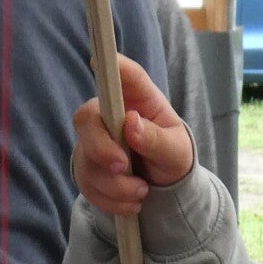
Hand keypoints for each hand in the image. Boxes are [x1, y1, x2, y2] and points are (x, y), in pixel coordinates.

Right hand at [72, 56, 194, 214]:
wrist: (162, 187)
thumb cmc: (172, 156)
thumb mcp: (177, 151)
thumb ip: (157, 139)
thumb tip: (132, 124)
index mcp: (139, 99)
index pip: (126, 77)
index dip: (110, 65)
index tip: (96, 60)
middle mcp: (109, 114)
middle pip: (86, 118)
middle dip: (101, 147)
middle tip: (122, 167)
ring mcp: (93, 140)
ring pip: (85, 159)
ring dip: (114, 185)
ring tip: (141, 193)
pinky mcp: (85, 166)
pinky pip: (85, 183)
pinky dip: (109, 200)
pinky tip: (130, 204)